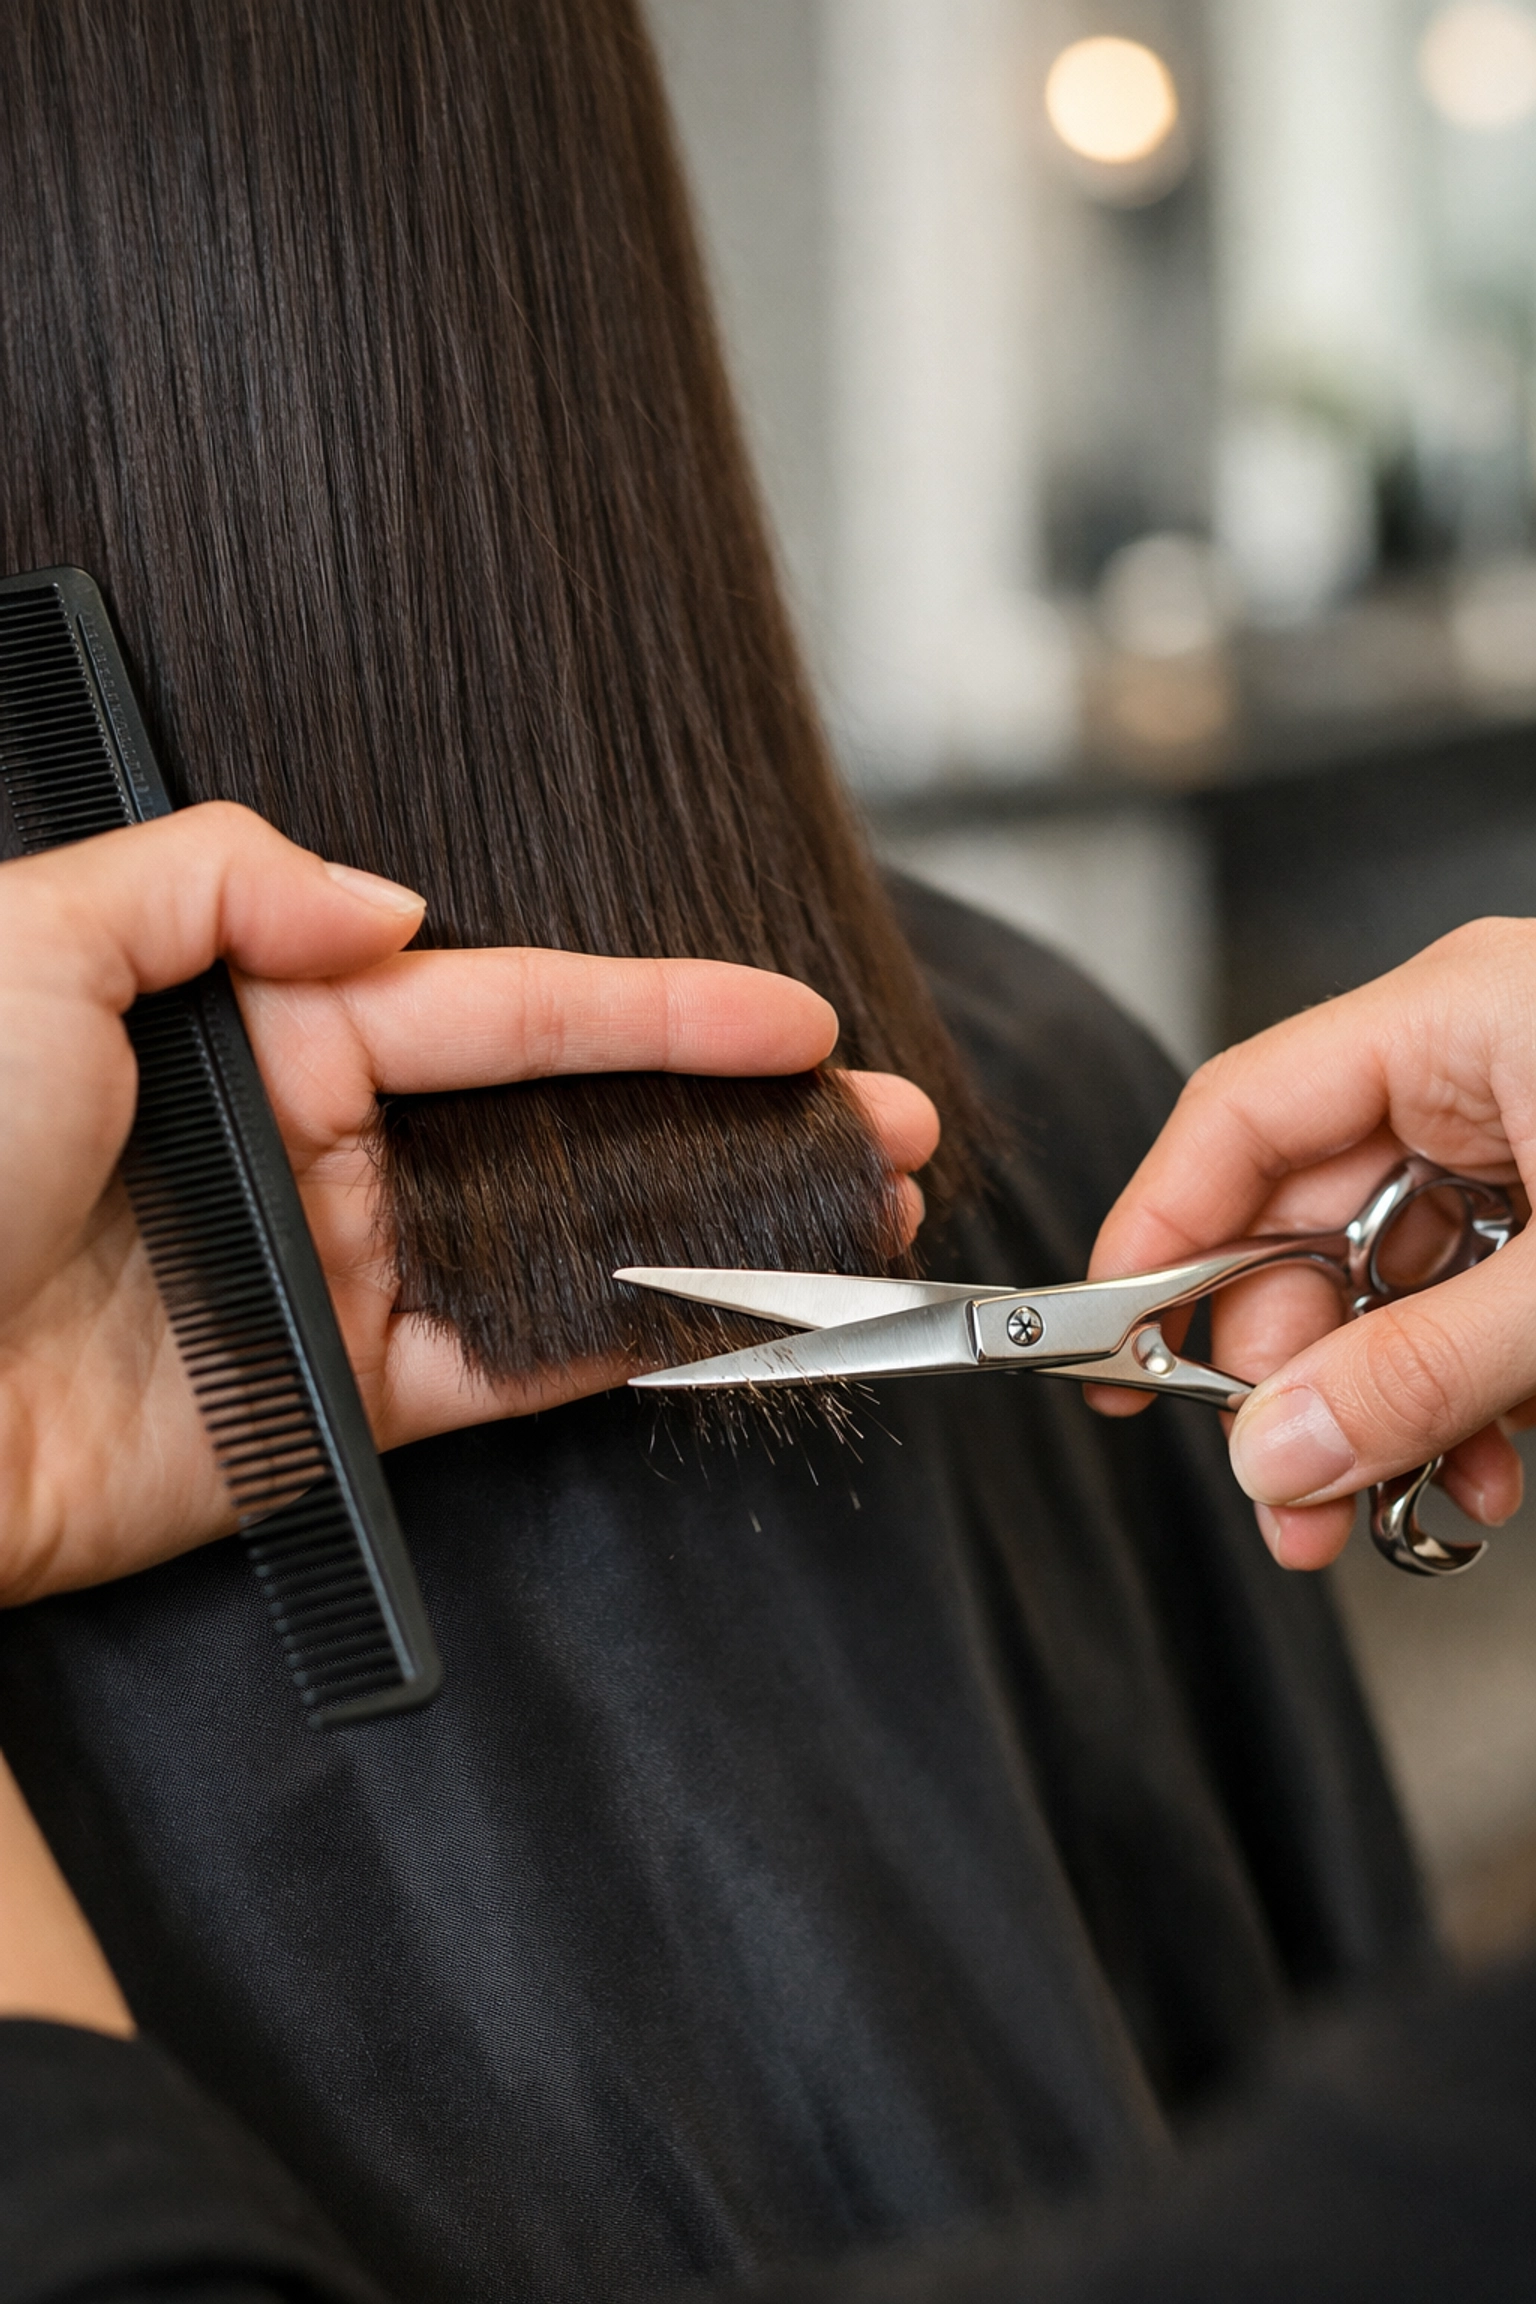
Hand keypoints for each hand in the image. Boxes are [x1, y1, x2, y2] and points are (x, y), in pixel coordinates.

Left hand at [0, 804, 938, 1602]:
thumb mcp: (37, 941)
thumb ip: (223, 879)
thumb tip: (389, 903)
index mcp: (266, 1027)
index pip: (507, 1005)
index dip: (661, 1008)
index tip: (789, 1016)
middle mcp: (325, 1149)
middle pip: (574, 1121)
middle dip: (734, 1119)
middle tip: (875, 1122)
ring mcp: (346, 1280)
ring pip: (572, 1240)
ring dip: (717, 1229)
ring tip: (853, 1216)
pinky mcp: (347, 1406)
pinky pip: (519, 1366)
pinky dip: (631, 1347)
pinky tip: (738, 1318)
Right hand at [1086, 919, 1535, 1568]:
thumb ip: (1426, 1370)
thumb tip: (1277, 1451)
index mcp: (1453, 1016)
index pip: (1237, 1116)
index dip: (1156, 1239)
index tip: (1110, 1352)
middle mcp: (1471, 1065)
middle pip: (1305, 1225)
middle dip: (1294, 1378)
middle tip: (1288, 1490)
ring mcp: (1522, 1135)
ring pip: (1387, 1286)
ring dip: (1386, 1409)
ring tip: (1398, 1506)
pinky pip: (1463, 1302)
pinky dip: (1460, 1393)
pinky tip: (1478, 1463)